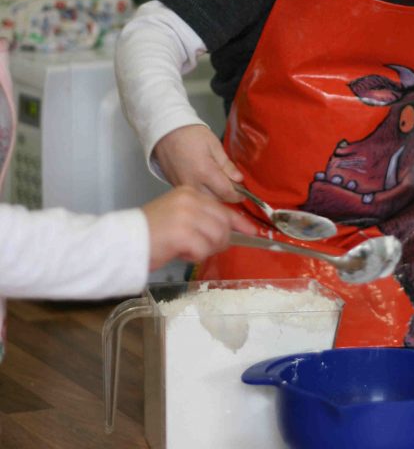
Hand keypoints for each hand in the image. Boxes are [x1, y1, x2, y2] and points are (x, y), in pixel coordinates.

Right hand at [142, 186, 256, 269]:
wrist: (125, 239)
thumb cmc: (150, 231)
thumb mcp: (178, 215)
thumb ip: (201, 217)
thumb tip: (227, 231)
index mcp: (189, 192)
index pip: (223, 208)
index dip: (240, 222)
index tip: (253, 231)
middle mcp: (190, 200)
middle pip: (224, 224)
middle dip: (220, 241)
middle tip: (202, 248)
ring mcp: (187, 216)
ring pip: (217, 238)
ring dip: (206, 250)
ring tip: (187, 249)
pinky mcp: (183, 233)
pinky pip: (203, 250)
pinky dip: (195, 256)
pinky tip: (180, 252)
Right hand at [153, 124, 243, 202]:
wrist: (166, 132)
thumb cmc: (190, 134)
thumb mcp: (214, 145)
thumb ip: (227, 165)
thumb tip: (238, 179)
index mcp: (205, 172)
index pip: (226, 193)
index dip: (238, 195)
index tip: (243, 193)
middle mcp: (193, 184)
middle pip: (216, 200)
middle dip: (227, 196)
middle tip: (233, 187)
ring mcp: (183, 187)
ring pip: (204, 200)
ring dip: (215, 197)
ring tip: (220, 185)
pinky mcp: (176, 186)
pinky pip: (194, 195)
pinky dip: (203, 194)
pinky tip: (206, 184)